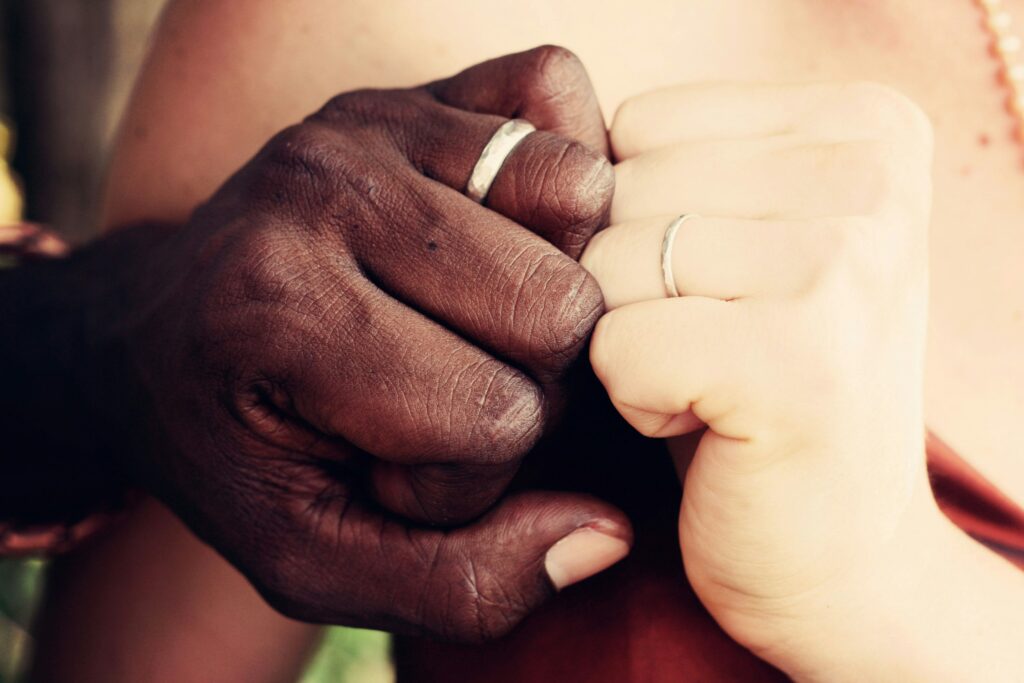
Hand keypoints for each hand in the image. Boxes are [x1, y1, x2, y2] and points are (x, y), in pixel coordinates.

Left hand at [94, 47, 628, 640]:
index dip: (467, 474)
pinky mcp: (407, 88)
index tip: (390, 463)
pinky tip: (496, 235)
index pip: (496, 417)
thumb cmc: (239, 448)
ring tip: (466, 317)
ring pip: (578, 200)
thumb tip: (605, 535)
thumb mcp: (314, 558)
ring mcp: (368, 122)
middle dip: (520, 380)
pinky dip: (554, 176)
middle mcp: (322, 190)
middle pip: (558, 306)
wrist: (154, 335)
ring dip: (546, 279)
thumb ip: (459, 585)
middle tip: (438, 390)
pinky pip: (554, 93)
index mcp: (280, 314)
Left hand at [583, 82, 934, 670]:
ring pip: (606, 267)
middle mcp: (873, 176)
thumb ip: (669, 170)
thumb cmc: (760, 388)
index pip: (639, 125)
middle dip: (625, 287)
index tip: (714, 289)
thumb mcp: (735, 245)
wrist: (841, 554)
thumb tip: (549, 156)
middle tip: (710, 349)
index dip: (636, 221)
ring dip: (626, 342)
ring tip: (712, 383)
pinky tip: (708, 425)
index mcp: (865, 127)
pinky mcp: (802, 362)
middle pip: (617, 191)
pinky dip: (633, 399)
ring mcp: (849, 265)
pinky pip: (615, 346)